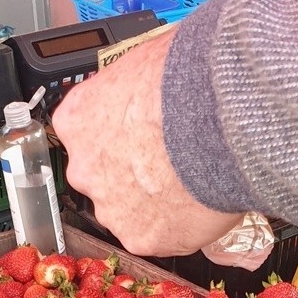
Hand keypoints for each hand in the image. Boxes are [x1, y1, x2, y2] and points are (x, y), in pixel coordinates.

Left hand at [52, 29, 234, 256]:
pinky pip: (157, 235)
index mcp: (77, 118)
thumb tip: (153, 81)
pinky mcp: (140, 238)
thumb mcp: (148, 59)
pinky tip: (199, 205)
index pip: (87, 134)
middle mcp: (84, 167)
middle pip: (103, 177)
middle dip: (131, 173)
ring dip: (152, 202)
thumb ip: (137, 86)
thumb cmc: (187, 78)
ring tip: (190, 183)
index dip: (118, 136)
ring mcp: (109, 207)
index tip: (138, 136)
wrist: (219, 115)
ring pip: (128, 211)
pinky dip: (176, 227)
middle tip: (169, 162)